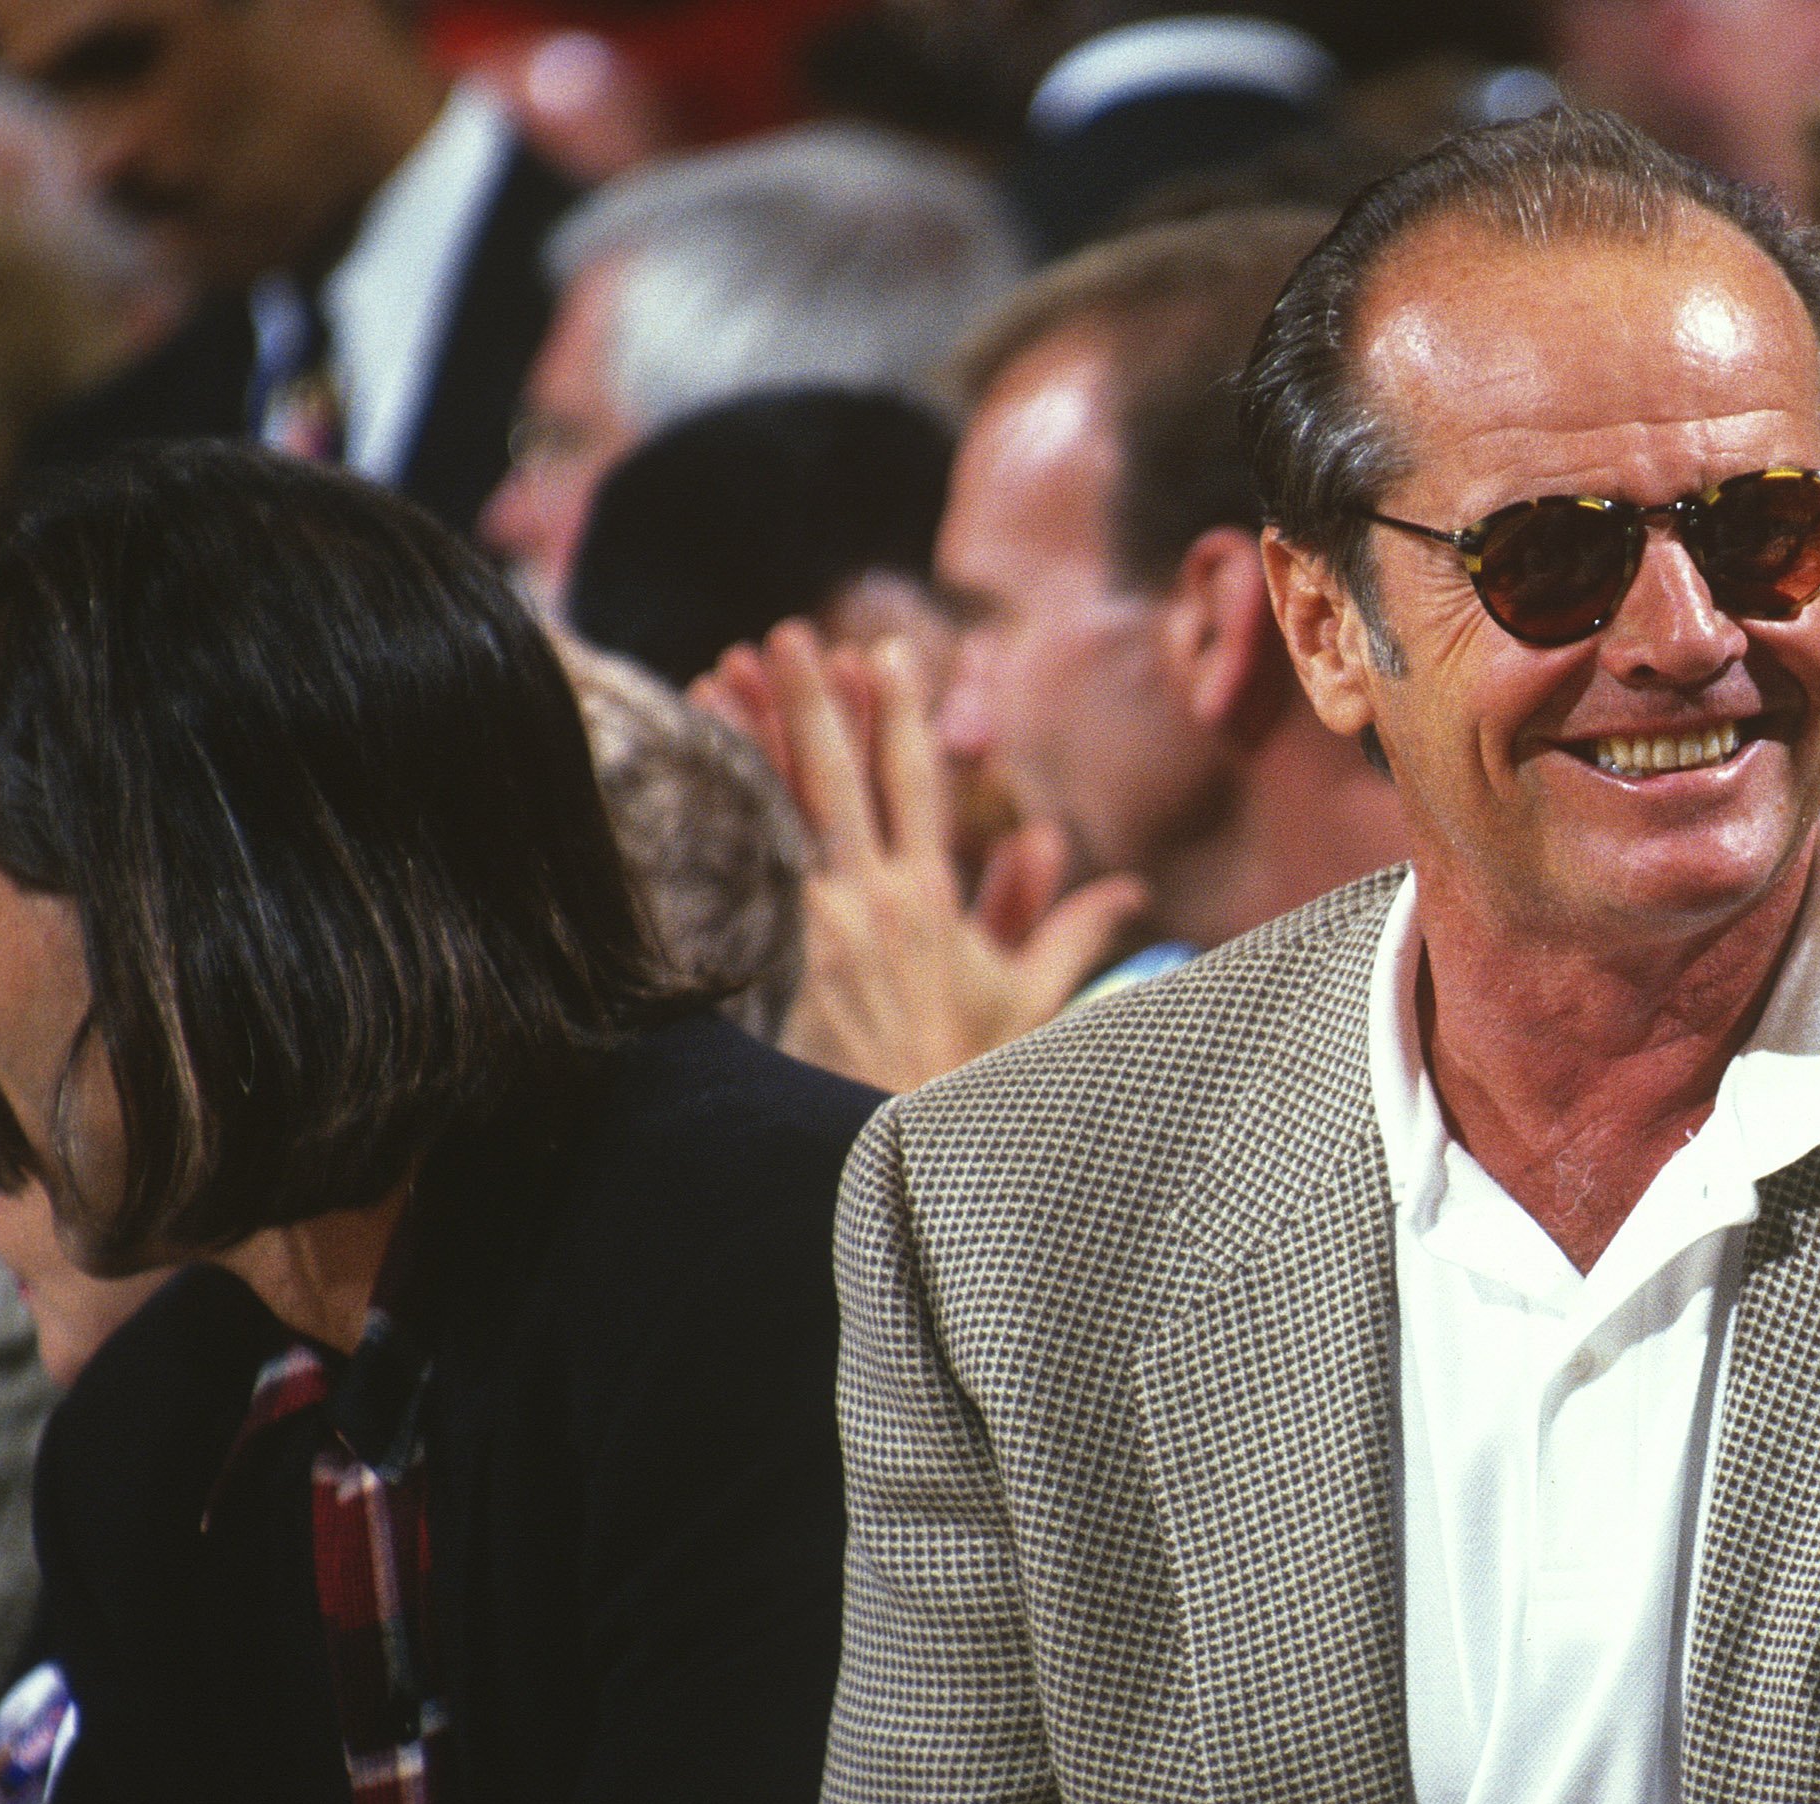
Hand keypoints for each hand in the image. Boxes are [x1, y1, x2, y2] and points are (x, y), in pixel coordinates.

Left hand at [698, 624, 1148, 1094]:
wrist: (888, 1152)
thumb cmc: (961, 1081)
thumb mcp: (1027, 1007)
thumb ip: (1073, 937)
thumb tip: (1132, 894)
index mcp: (932, 900)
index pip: (917, 782)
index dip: (901, 712)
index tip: (886, 651)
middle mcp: (868, 900)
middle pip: (837, 777)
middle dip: (815, 699)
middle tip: (787, 635)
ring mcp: (809, 928)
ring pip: (772, 812)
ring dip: (747, 739)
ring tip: (719, 671)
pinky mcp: (766, 961)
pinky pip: (732, 869)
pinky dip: (711, 815)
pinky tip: (687, 772)